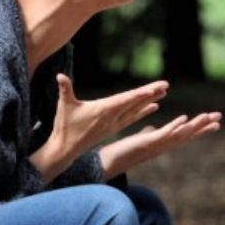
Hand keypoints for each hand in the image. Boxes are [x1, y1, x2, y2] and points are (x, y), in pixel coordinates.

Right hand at [45, 75, 167, 167]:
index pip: (124, 100)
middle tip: (165, 85)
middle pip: (135, 103)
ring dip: (150, 100)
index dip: (139, 94)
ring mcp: (114, 123)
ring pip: (136, 110)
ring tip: (164, 92)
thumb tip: (59, 76)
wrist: (66, 148)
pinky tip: (155, 106)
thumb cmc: (65, 125)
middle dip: (150, 93)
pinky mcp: (114, 127)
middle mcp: (112, 117)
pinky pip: (133, 118)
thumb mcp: (63, 106)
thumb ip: (64, 90)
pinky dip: (144, 111)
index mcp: (103, 110)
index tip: (152, 89)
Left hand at [100, 110, 222, 175]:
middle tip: (220, 118)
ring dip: (194, 126)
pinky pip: (164, 134)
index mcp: (163, 143)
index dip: (200, 129)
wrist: (107, 164)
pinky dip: (175, 126)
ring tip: (207, 116)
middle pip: (188, 135)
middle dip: (204, 127)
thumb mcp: (139, 141)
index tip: (216, 123)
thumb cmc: (123, 153)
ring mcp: (156, 145)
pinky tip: (184, 118)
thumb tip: (151, 129)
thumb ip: (148, 134)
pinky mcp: (146, 143)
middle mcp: (163, 146)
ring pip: (180, 134)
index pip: (185, 135)